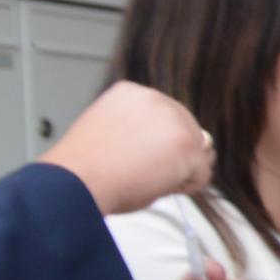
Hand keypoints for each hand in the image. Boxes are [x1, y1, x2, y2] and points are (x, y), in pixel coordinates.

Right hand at [41, 81, 213, 215]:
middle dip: (174, 156)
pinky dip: (185, 186)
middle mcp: (155, 98)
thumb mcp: (109, 130)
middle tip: (142, 172)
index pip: (167, 117)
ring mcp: (174, 120)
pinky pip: (203, 173)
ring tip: (146, 177)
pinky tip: (157, 186)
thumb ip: (139, 128)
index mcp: (132, 92)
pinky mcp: (187, 145)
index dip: (157, 143)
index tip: (135, 157)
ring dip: (180, 170)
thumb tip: (166, 145)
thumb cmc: (86, 167)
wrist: (76, 181)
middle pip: (188, 131)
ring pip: (198, 151)